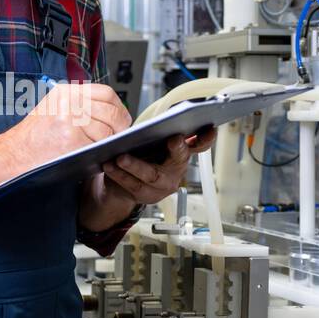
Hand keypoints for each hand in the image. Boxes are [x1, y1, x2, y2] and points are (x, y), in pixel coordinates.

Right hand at [0, 82, 131, 178]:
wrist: (8, 156)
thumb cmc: (30, 139)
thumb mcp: (52, 110)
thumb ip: (79, 106)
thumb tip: (110, 115)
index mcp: (66, 92)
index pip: (107, 93)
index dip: (119, 109)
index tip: (121, 121)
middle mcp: (69, 101)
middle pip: (111, 112)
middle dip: (120, 128)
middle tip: (118, 139)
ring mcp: (70, 119)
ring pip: (107, 131)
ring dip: (108, 144)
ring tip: (99, 150)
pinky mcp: (71, 139)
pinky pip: (98, 147)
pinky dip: (99, 154)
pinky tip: (91, 158)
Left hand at [99, 127, 217, 206]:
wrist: (122, 185)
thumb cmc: (140, 156)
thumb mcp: (150, 141)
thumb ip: (156, 133)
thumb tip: (154, 121)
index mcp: (182, 151)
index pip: (200, 144)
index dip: (206, 138)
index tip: (209, 128)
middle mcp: (177, 169)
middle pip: (181, 159)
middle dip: (178, 149)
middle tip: (174, 139)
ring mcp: (164, 185)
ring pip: (153, 175)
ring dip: (135, 165)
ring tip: (120, 157)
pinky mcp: (148, 196)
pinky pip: (134, 186)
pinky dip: (120, 175)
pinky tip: (109, 166)